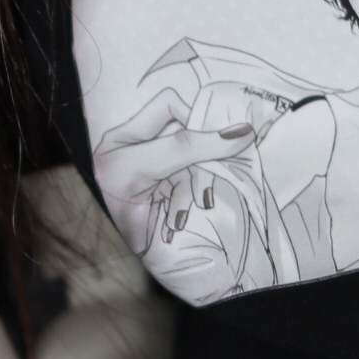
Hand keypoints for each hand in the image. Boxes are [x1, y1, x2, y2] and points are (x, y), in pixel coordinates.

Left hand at [93, 96, 256, 259]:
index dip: (193, 117)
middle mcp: (145, 148)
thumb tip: (243, 131)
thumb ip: (190, 146)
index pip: (170, 104)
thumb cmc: (115, 205)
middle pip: (190, 137)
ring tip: (178, 216)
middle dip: (197, 165)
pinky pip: (193, 189)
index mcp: (129, 134)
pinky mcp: (171, 195)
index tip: (208, 142)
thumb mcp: (145, 168)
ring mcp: (159, 172)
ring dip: (191, 191)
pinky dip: (187, 205)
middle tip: (201, 193)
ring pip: (195, 166)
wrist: (115, 255)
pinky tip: (174, 222)